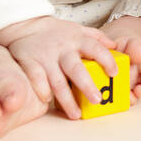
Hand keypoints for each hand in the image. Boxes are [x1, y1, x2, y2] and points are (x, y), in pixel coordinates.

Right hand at [0, 15, 119, 118]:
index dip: (106, 60)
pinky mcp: (29, 62)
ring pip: (57, 81)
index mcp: (77, 40)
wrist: (25, 26)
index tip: (114, 73)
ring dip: (67, 100)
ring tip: (76, 114)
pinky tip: (48, 101)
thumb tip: (115, 46)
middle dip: (87, 86)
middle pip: (76, 69)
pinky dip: (42, 91)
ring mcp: (45, 57)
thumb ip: (96, 37)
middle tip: (97, 101)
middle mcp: (62, 49)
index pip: (95, 48)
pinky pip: (36, 79)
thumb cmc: (56, 32)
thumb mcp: (78, 29)